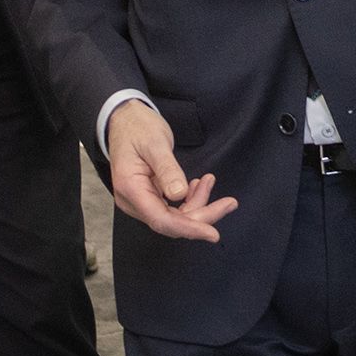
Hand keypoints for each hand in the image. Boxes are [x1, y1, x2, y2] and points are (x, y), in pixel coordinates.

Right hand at [103, 100, 236, 242]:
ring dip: (198, 203)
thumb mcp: (155, 143)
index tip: (213, 234)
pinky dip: (190, 200)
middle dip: (203, 215)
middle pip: (172, 222)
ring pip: (175, 217)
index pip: (162, 220)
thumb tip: (179, 195)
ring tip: (209, 180)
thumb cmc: (137, 128)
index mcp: (131, 188)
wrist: (125, 120)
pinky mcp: (149, 197)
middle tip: (229, 203)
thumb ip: (167, 169)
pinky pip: (172, 208)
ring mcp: (140, 201)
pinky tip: (198, 185)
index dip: (189, 229)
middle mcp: (133, 201)